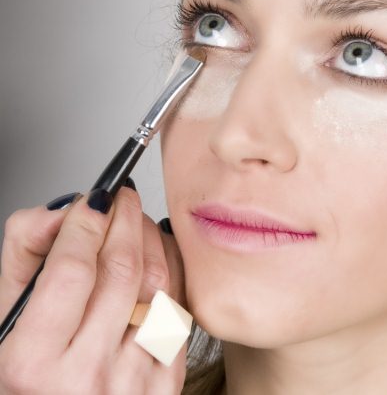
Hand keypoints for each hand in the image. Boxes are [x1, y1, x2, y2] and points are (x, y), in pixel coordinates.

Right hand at [0, 185, 186, 393]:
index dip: (85, 223)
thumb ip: (25, 254)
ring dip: (149, 237)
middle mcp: (87, 376)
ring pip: (158, 281)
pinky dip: (172, 266)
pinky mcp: (169, 381)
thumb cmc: (36, 375)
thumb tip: (62, 210)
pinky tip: (156, 253)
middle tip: (120, 197)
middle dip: (124, 218)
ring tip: (134, 222)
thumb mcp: (7, 318)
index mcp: (33, 364)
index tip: (94, 198)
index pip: (70, 271)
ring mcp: (133, 380)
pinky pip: (181, 304)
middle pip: (121, 269)